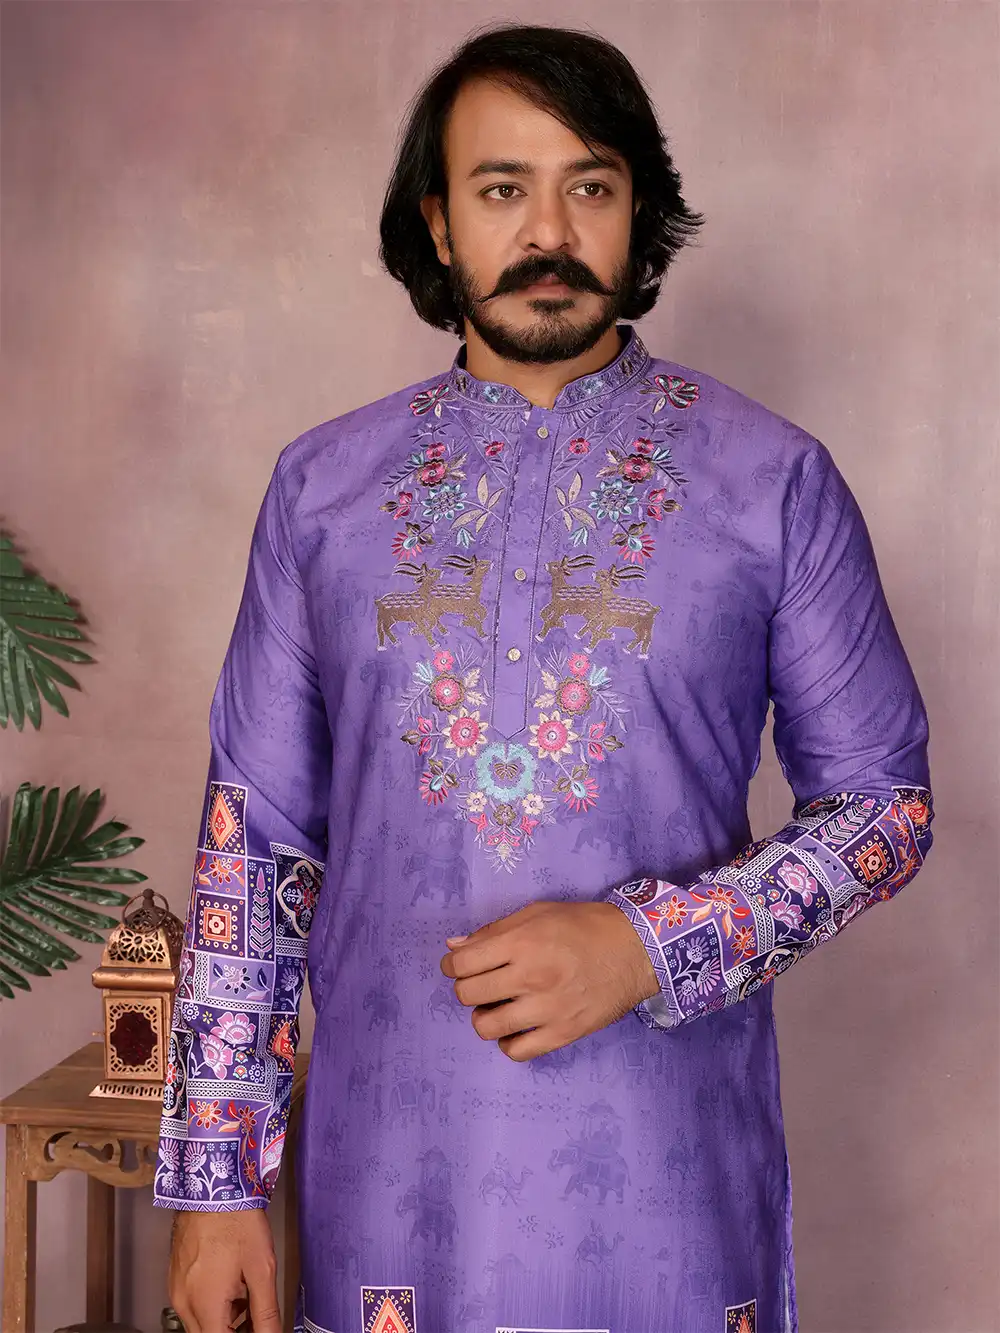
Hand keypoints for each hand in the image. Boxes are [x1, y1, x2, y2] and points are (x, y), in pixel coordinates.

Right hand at [169, 1207, 280, 1332]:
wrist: (213, 1186)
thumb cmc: (237, 1220)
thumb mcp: (262, 1269)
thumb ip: (266, 1312)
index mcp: (205, 1305)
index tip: (258, 1328)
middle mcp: (184, 1303)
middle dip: (235, 1330)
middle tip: (257, 1315)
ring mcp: (177, 1291)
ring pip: (201, 1324)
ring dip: (225, 1320)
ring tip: (248, 1295)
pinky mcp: (176, 1278)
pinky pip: (194, 1306)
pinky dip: (213, 1305)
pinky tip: (232, 1286)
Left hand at [439, 899, 658, 1060]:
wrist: (634, 950)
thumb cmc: (583, 925)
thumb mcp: (537, 913)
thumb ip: (493, 931)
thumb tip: (454, 947)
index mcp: (522, 942)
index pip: (462, 963)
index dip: (452, 965)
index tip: (458, 966)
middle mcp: (531, 976)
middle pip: (468, 995)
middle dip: (466, 988)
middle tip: (481, 983)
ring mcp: (547, 1008)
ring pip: (487, 1027)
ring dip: (484, 1017)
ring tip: (496, 1008)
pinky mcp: (564, 1033)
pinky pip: (517, 1051)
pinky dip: (508, 1043)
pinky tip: (516, 1029)